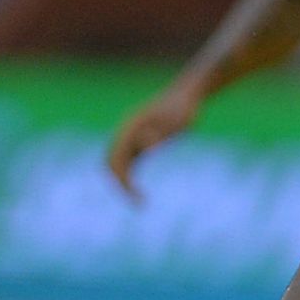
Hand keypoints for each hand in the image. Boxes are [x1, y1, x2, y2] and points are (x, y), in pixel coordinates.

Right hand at [107, 83, 201, 200]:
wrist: (188, 95)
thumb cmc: (183, 108)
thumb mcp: (175, 121)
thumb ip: (159, 133)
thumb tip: (144, 149)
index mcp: (129, 128)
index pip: (116, 159)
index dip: (123, 180)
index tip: (136, 196)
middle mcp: (125, 133)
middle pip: (111, 163)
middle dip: (120, 184)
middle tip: (138, 204)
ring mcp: (131, 136)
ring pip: (117, 164)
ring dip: (123, 182)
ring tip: (139, 201)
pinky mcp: (141, 141)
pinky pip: (129, 162)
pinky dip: (129, 176)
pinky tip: (139, 191)